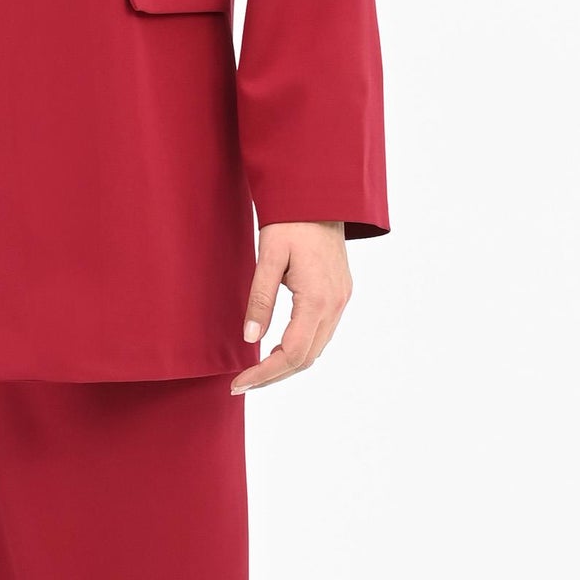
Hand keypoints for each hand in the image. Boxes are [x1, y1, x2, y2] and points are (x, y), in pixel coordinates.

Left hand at [231, 221, 351, 392]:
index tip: (238, 383)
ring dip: (287, 365)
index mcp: (317, 298)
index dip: (264, 373)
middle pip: (306, 358)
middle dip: (273, 376)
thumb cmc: (292, 221)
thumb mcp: (269, 257)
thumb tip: (250, 339)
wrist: (321, 196)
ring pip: (316, 349)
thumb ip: (260, 299)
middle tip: (240, 383)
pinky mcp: (340, 294)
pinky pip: (322, 333)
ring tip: (256, 372)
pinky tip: (279, 349)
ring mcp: (341, 300)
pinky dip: (300, 349)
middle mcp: (335, 305)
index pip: (292, 353)